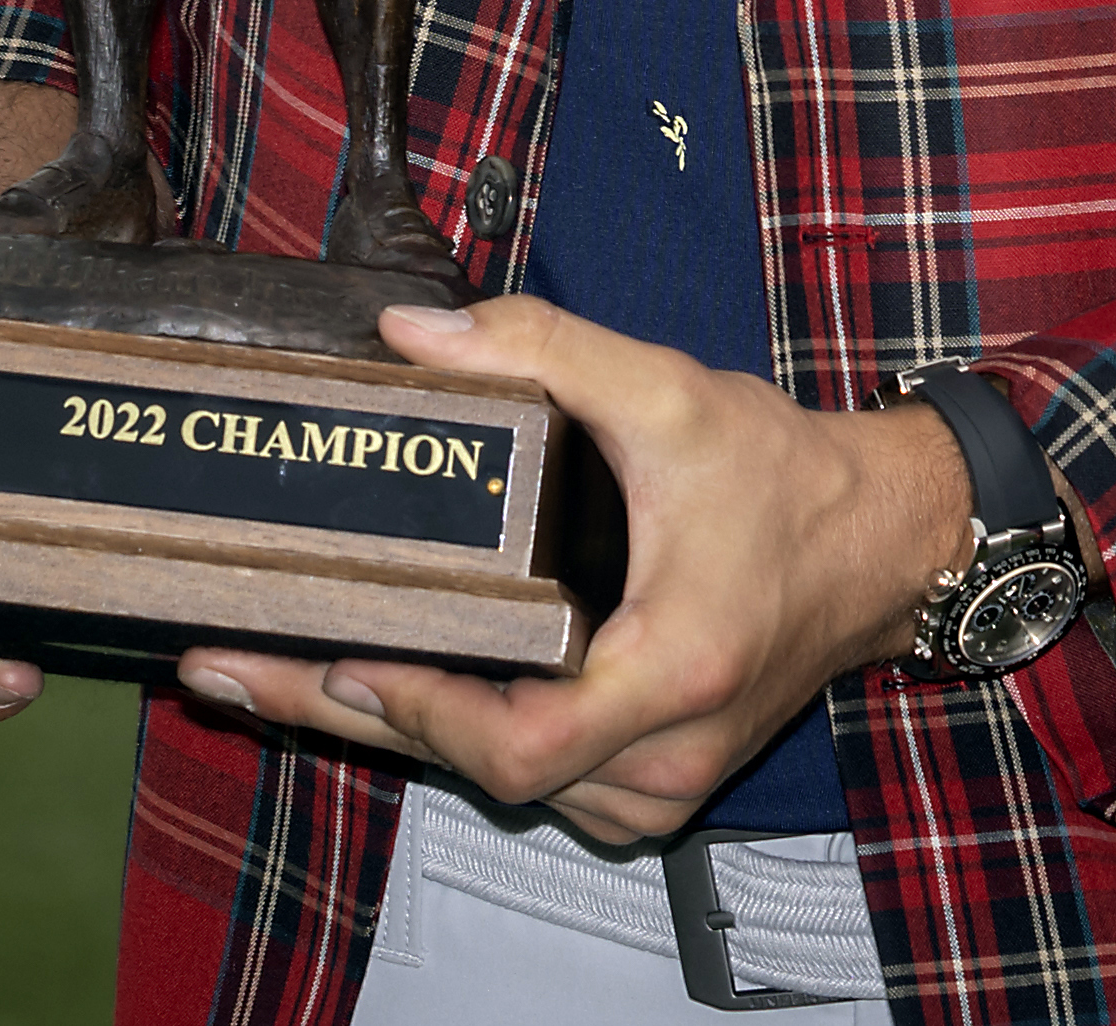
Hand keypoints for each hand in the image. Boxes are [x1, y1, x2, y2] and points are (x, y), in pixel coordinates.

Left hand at [172, 295, 971, 844]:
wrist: (884, 539)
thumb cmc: (792, 480)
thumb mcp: (672, 393)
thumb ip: (542, 349)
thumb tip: (416, 333)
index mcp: (672, 669)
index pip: (521, 743)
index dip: (422, 714)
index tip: (337, 659)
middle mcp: (662, 751)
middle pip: (482, 770)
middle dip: (348, 716)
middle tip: (231, 668)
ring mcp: (656, 782)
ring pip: (502, 782)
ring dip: (398, 730)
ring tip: (275, 674)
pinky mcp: (649, 782)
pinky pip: (536, 779)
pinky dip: (459, 735)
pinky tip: (384, 688)